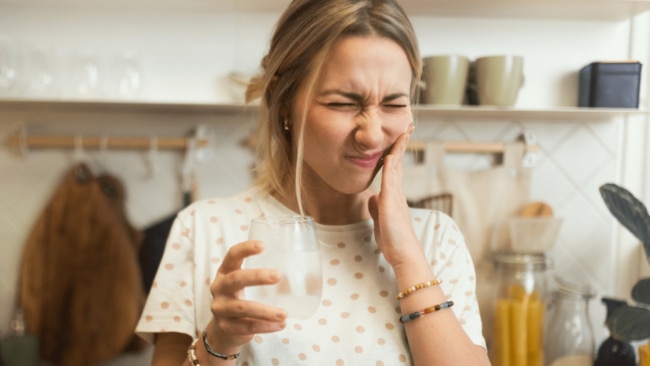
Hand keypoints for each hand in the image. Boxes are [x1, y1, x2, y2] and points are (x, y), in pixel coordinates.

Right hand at [206, 240, 287, 352]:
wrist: (224, 331)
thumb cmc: (240, 299)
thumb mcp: (244, 285)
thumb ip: (262, 277)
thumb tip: (301, 271)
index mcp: (225, 272)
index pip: (232, 256)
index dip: (245, 249)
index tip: (262, 245)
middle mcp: (219, 288)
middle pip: (236, 279)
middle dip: (256, 277)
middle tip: (277, 276)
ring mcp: (220, 308)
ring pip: (243, 307)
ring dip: (265, 311)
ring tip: (284, 313)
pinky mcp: (226, 327)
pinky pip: (247, 327)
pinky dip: (266, 326)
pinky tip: (280, 325)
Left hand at [368, 124, 419, 267]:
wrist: (404, 255)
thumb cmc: (394, 241)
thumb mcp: (380, 220)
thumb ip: (376, 207)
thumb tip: (372, 197)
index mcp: (393, 196)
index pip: (393, 169)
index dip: (395, 152)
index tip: (398, 137)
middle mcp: (396, 193)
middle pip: (397, 162)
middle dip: (401, 143)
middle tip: (406, 126)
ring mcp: (394, 197)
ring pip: (395, 167)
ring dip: (398, 149)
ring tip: (403, 131)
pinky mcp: (390, 204)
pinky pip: (390, 180)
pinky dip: (390, 166)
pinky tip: (389, 154)